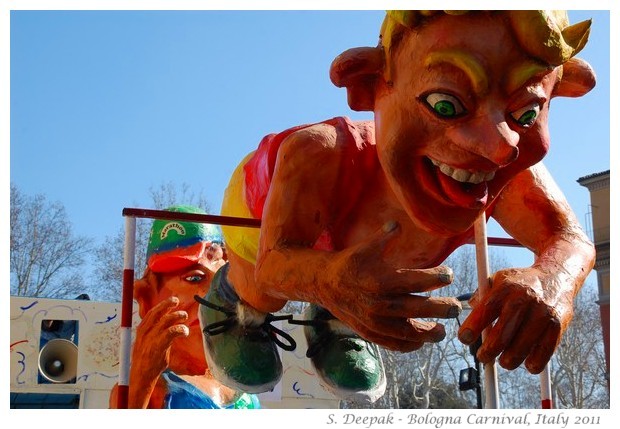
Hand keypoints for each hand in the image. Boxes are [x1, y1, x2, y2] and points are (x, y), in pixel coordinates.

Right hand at [130, 296, 188, 391]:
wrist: (141, 375)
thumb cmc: (146, 359)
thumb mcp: (146, 342)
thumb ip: (155, 332)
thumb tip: (168, 323)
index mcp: (141, 330)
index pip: (152, 313)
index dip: (162, 305)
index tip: (172, 301)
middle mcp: (145, 332)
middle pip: (157, 313)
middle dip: (168, 305)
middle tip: (177, 301)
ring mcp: (151, 338)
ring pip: (166, 320)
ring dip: (177, 316)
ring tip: (184, 316)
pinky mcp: (159, 345)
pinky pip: (172, 332)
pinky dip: (180, 329)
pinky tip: (185, 331)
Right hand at [318, 221, 461, 351]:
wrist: (323, 283)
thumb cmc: (348, 263)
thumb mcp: (365, 247)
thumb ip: (384, 236)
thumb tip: (398, 224)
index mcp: (382, 280)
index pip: (417, 280)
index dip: (437, 277)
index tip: (449, 274)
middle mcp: (380, 303)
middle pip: (418, 308)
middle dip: (441, 308)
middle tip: (455, 306)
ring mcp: (374, 321)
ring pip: (408, 332)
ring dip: (428, 333)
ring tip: (442, 331)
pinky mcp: (369, 332)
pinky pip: (393, 343)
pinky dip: (408, 345)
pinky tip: (420, 341)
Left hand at [458, 267, 573, 373]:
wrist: (555, 277)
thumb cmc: (519, 283)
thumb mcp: (498, 280)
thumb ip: (481, 295)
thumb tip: (469, 312)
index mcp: (506, 288)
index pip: (485, 310)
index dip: (472, 327)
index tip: (464, 339)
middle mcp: (524, 300)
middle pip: (501, 335)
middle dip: (488, 351)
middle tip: (483, 357)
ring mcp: (542, 313)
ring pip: (520, 348)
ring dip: (508, 361)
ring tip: (504, 361)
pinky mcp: (557, 326)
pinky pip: (542, 354)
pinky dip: (533, 364)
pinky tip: (527, 363)